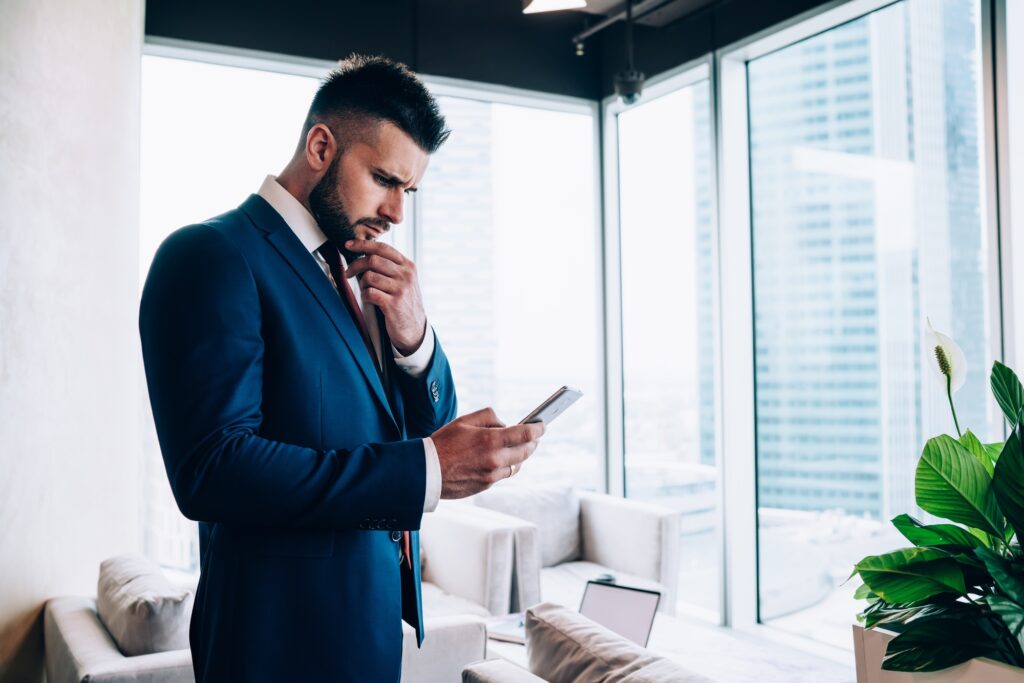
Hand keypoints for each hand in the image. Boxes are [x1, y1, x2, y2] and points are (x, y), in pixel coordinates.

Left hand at [344, 239, 426, 353]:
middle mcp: (406, 275)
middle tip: (349, 273)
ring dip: (362, 284)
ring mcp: (401, 289)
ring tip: (366, 291)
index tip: (348, 245)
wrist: (414, 328)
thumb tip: (363, 253)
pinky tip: (369, 300)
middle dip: (355, 265)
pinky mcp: (393, 304)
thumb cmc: (404, 301)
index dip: (363, 244)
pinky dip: (364, 296)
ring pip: (369, 277)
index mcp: (408, 266)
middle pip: (373, 260)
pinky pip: (369, 293)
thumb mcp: (404, 280)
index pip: (382, 248)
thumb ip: (389, 266)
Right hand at [431, 408, 544, 498]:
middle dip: (532, 443)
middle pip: (526, 451)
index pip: (525, 434)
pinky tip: (501, 459)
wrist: (427, 472)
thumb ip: (489, 417)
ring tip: (519, 448)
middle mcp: (495, 459)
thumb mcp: (464, 420)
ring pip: (517, 465)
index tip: (543, 425)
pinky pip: (503, 474)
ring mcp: (492, 475)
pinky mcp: (486, 486)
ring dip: (520, 456)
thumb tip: (504, 424)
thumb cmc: (443, 443)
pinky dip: (505, 466)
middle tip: (534, 437)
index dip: (538, 429)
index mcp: (491, 440)